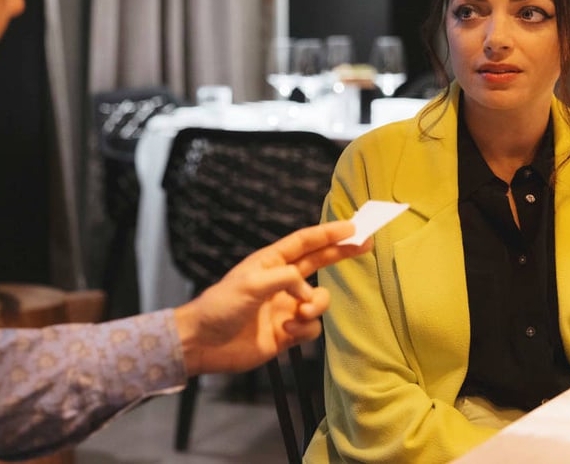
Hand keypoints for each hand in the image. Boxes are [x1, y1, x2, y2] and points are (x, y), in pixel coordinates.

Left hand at [173, 220, 370, 375]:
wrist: (204, 344)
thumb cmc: (220, 307)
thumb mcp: (250, 284)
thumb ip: (283, 279)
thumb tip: (308, 289)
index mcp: (270, 263)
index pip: (304, 243)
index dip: (328, 233)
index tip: (351, 227)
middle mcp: (280, 282)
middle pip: (319, 263)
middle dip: (340, 253)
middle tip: (365, 243)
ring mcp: (285, 307)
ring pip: (319, 299)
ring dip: (316, 304)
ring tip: (300, 312)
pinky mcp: (287, 332)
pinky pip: (311, 326)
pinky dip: (305, 328)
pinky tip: (286, 331)